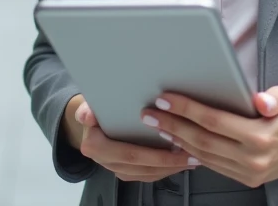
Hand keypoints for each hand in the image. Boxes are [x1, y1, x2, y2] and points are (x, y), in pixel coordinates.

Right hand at [66, 96, 198, 182]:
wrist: (90, 121)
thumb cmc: (97, 108)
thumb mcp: (91, 103)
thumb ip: (89, 108)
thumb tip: (86, 115)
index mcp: (95, 146)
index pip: (128, 153)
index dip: (154, 153)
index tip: (176, 144)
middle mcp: (104, 161)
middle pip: (141, 166)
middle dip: (169, 162)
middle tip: (191, 154)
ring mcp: (114, 168)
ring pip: (146, 174)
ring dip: (170, 168)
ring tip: (191, 158)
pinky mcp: (125, 171)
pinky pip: (147, 175)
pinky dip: (165, 170)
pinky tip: (181, 163)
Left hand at [140, 87, 277, 188]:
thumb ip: (275, 98)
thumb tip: (260, 101)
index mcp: (262, 136)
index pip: (215, 121)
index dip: (188, 110)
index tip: (167, 100)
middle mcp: (253, 158)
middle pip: (203, 141)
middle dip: (174, 126)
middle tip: (151, 114)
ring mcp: (249, 171)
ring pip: (205, 156)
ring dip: (179, 141)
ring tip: (160, 126)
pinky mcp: (247, 178)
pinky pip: (214, 166)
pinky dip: (194, 154)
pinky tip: (181, 142)